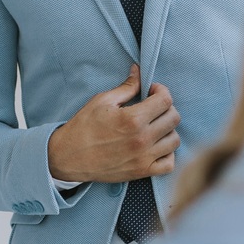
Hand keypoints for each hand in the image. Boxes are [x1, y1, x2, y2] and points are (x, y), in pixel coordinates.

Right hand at [47, 65, 180, 182]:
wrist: (69, 157)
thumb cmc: (83, 127)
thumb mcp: (101, 101)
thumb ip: (126, 87)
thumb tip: (139, 71)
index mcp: (133, 119)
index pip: (165, 100)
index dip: (161, 90)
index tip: (151, 91)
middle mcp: (142, 139)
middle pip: (174, 118)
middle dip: (166, 107)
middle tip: (153, 107)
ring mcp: (144, 158)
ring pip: (174, 140)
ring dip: (168, 129)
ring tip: (154, 126)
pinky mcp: (141, 172)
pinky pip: (169, 164)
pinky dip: (168, 154)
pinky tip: (157, 146)